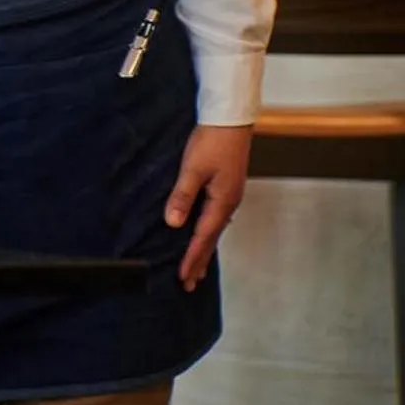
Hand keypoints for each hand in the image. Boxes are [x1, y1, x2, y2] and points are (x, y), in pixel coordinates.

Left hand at [165, 123, 251, 290]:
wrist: (230, 121)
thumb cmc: (212, 142)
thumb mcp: (192, 168)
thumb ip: (182, 196)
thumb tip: (173, 223)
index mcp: (222, 202)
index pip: (203, 238)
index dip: (192, 258)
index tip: (183, 278)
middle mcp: (228, 203)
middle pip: (211, 239)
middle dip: (200, 261)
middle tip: (189, 283)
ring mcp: (228, 195)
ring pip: (214, 229)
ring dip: (204, 248)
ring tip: (197, 268)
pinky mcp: (225, 187)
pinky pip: (215, 218)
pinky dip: (207, 232)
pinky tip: (203, 234)